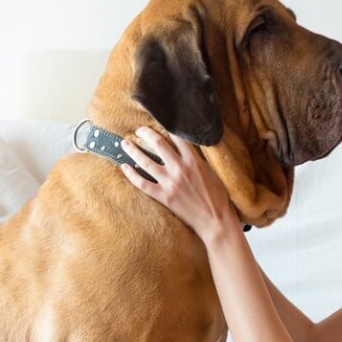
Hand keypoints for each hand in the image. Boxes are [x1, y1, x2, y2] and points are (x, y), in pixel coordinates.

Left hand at [119, 127, 238, 245]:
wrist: (215, 220)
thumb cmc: (217, 196)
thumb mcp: (211, 171)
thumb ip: (197, 159)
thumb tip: (187, 148)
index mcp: (193, 160)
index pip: (176, 136)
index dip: (166, 125)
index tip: (159, 121)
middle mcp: (180, 168)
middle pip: (158, 143)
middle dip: (145, 133)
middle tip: (139, 130)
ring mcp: (170, 183)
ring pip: (146, 162)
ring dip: (133, 150)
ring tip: (125, 144)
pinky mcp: (164, 197)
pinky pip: (142, 183)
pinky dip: (132, 175)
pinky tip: (124, 167)